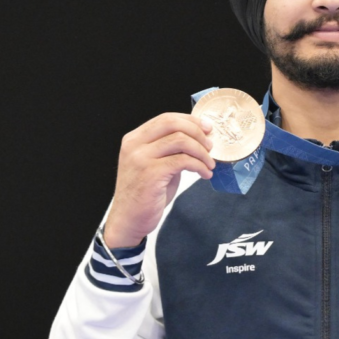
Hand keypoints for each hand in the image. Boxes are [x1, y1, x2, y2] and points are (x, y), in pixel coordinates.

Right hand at [104, 113, 214, 247]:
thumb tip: (198, 139)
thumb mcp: (153, 165)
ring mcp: (141, 158)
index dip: (190, 121)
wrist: (128, 220)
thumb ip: (169, 150)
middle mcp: (135, 145)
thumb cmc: (143, 195)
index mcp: (134, 139)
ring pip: (180, 140)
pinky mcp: (151, 173)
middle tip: (210, 146)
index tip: (207, 129)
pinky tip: (204, 174)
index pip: (165, 118)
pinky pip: (183, 161)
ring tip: (208, 164)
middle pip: (173, 124)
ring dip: (201, 152)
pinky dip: (199, 166)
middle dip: (197, 132)